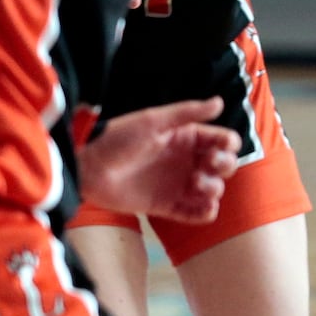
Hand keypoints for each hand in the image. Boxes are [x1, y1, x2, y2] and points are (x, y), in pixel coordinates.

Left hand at [79, 97, 240, 223]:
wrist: (88, 167)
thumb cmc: (118, 138)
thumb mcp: (153, 120)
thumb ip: (187, 112)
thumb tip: (220, 102)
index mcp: (185, 137)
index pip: (221, 141)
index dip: (228, 145)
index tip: (219, 148)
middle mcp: (185, 160)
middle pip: (223, 166)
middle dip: (223, 166)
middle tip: (206, 166)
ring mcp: (177, 184)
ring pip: (214, 190)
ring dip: (214, 189)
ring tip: (195, 185)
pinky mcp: (166, 206)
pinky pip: (195, 214)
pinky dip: (205, 213)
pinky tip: (202, 207)